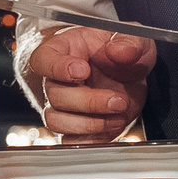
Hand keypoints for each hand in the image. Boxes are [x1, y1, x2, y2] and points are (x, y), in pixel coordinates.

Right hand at [24, 26, 156, 141]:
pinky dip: (92, 139)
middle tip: (118, 100)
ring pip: (56, 121)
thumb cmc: (123, 52)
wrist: (131, 76)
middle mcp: (58, 79)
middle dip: (89, 102)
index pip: (43, 59)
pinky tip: (112, 127)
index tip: (83, 70)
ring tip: (118, 117)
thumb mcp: (134, 38)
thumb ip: (129, 41)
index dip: (57, 68)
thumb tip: (119, 51)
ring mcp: (63, 105)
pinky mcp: (74, 126)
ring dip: (90, 124)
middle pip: (55, 95)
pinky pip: (70, 140)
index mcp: (65, 49)